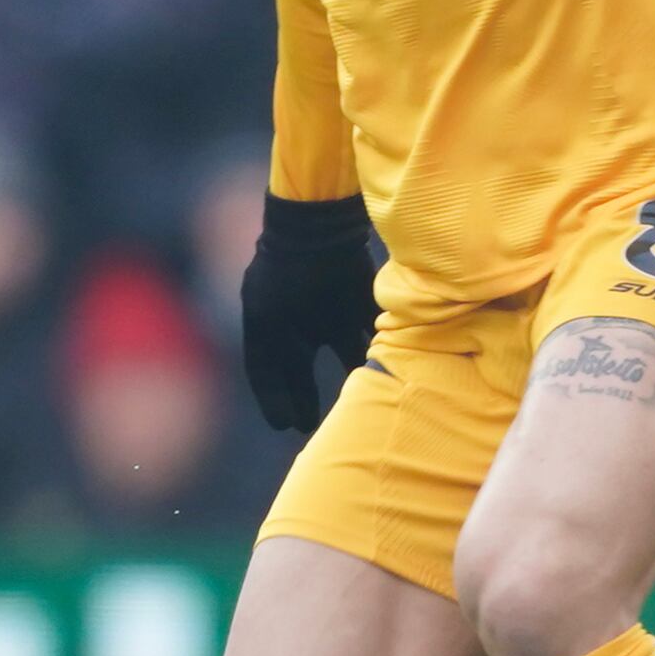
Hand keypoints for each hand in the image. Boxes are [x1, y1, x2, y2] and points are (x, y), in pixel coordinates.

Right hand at [240, 192, 378, 434]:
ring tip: (361, 404)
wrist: (315, 229)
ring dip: (354, 376)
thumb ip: (277, 369)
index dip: (275, 400)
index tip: (285, 426)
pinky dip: (381, 349)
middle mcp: (299, 323)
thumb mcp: (266, 322)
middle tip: (311, 426)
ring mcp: (330, 312)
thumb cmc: (284, 276)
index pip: (268, 373)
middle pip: (304, 370)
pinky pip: (370, 330)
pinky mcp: (359, 301)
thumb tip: (286, 423)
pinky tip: (388, 373)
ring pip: (345, 353)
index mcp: (270, 327)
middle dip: (307, 397)